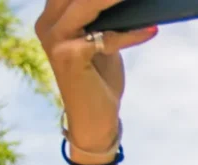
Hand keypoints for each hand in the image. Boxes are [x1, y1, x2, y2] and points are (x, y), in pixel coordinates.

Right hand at [34, 0, 158, 150]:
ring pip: (87, 5)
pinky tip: (151, 31)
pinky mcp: (69, 56)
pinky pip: (106, 38)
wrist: (93, 120)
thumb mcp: (101, 41)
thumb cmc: (99, 79)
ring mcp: (55, 39)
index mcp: (51, 18)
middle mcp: (47, 25)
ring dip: (115, 0)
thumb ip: (106, 17)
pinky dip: (131, 35)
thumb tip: (129, 1)